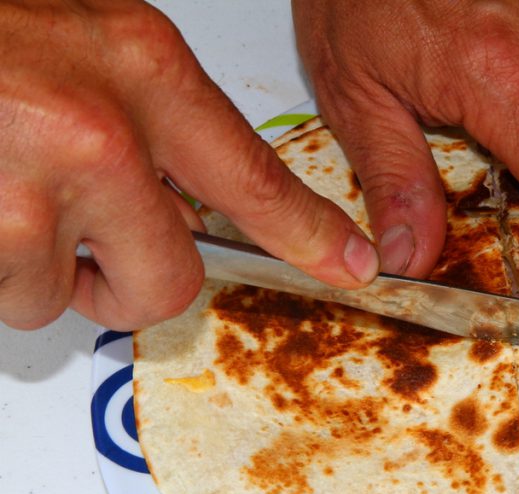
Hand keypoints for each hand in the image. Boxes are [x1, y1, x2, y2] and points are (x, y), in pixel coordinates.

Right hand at [0, 0, 378, 331]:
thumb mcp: (84, 33)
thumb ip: (145, 114)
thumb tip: (184, 193)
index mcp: (138, 68)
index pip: (253, 179)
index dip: (309, 234)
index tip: (348, 267)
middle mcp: (96, 135)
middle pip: (168, 281)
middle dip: (127, 285)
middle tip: (87, 248)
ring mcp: (27, 191)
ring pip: (58, 299)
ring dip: (31, 269)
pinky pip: (0, 292)